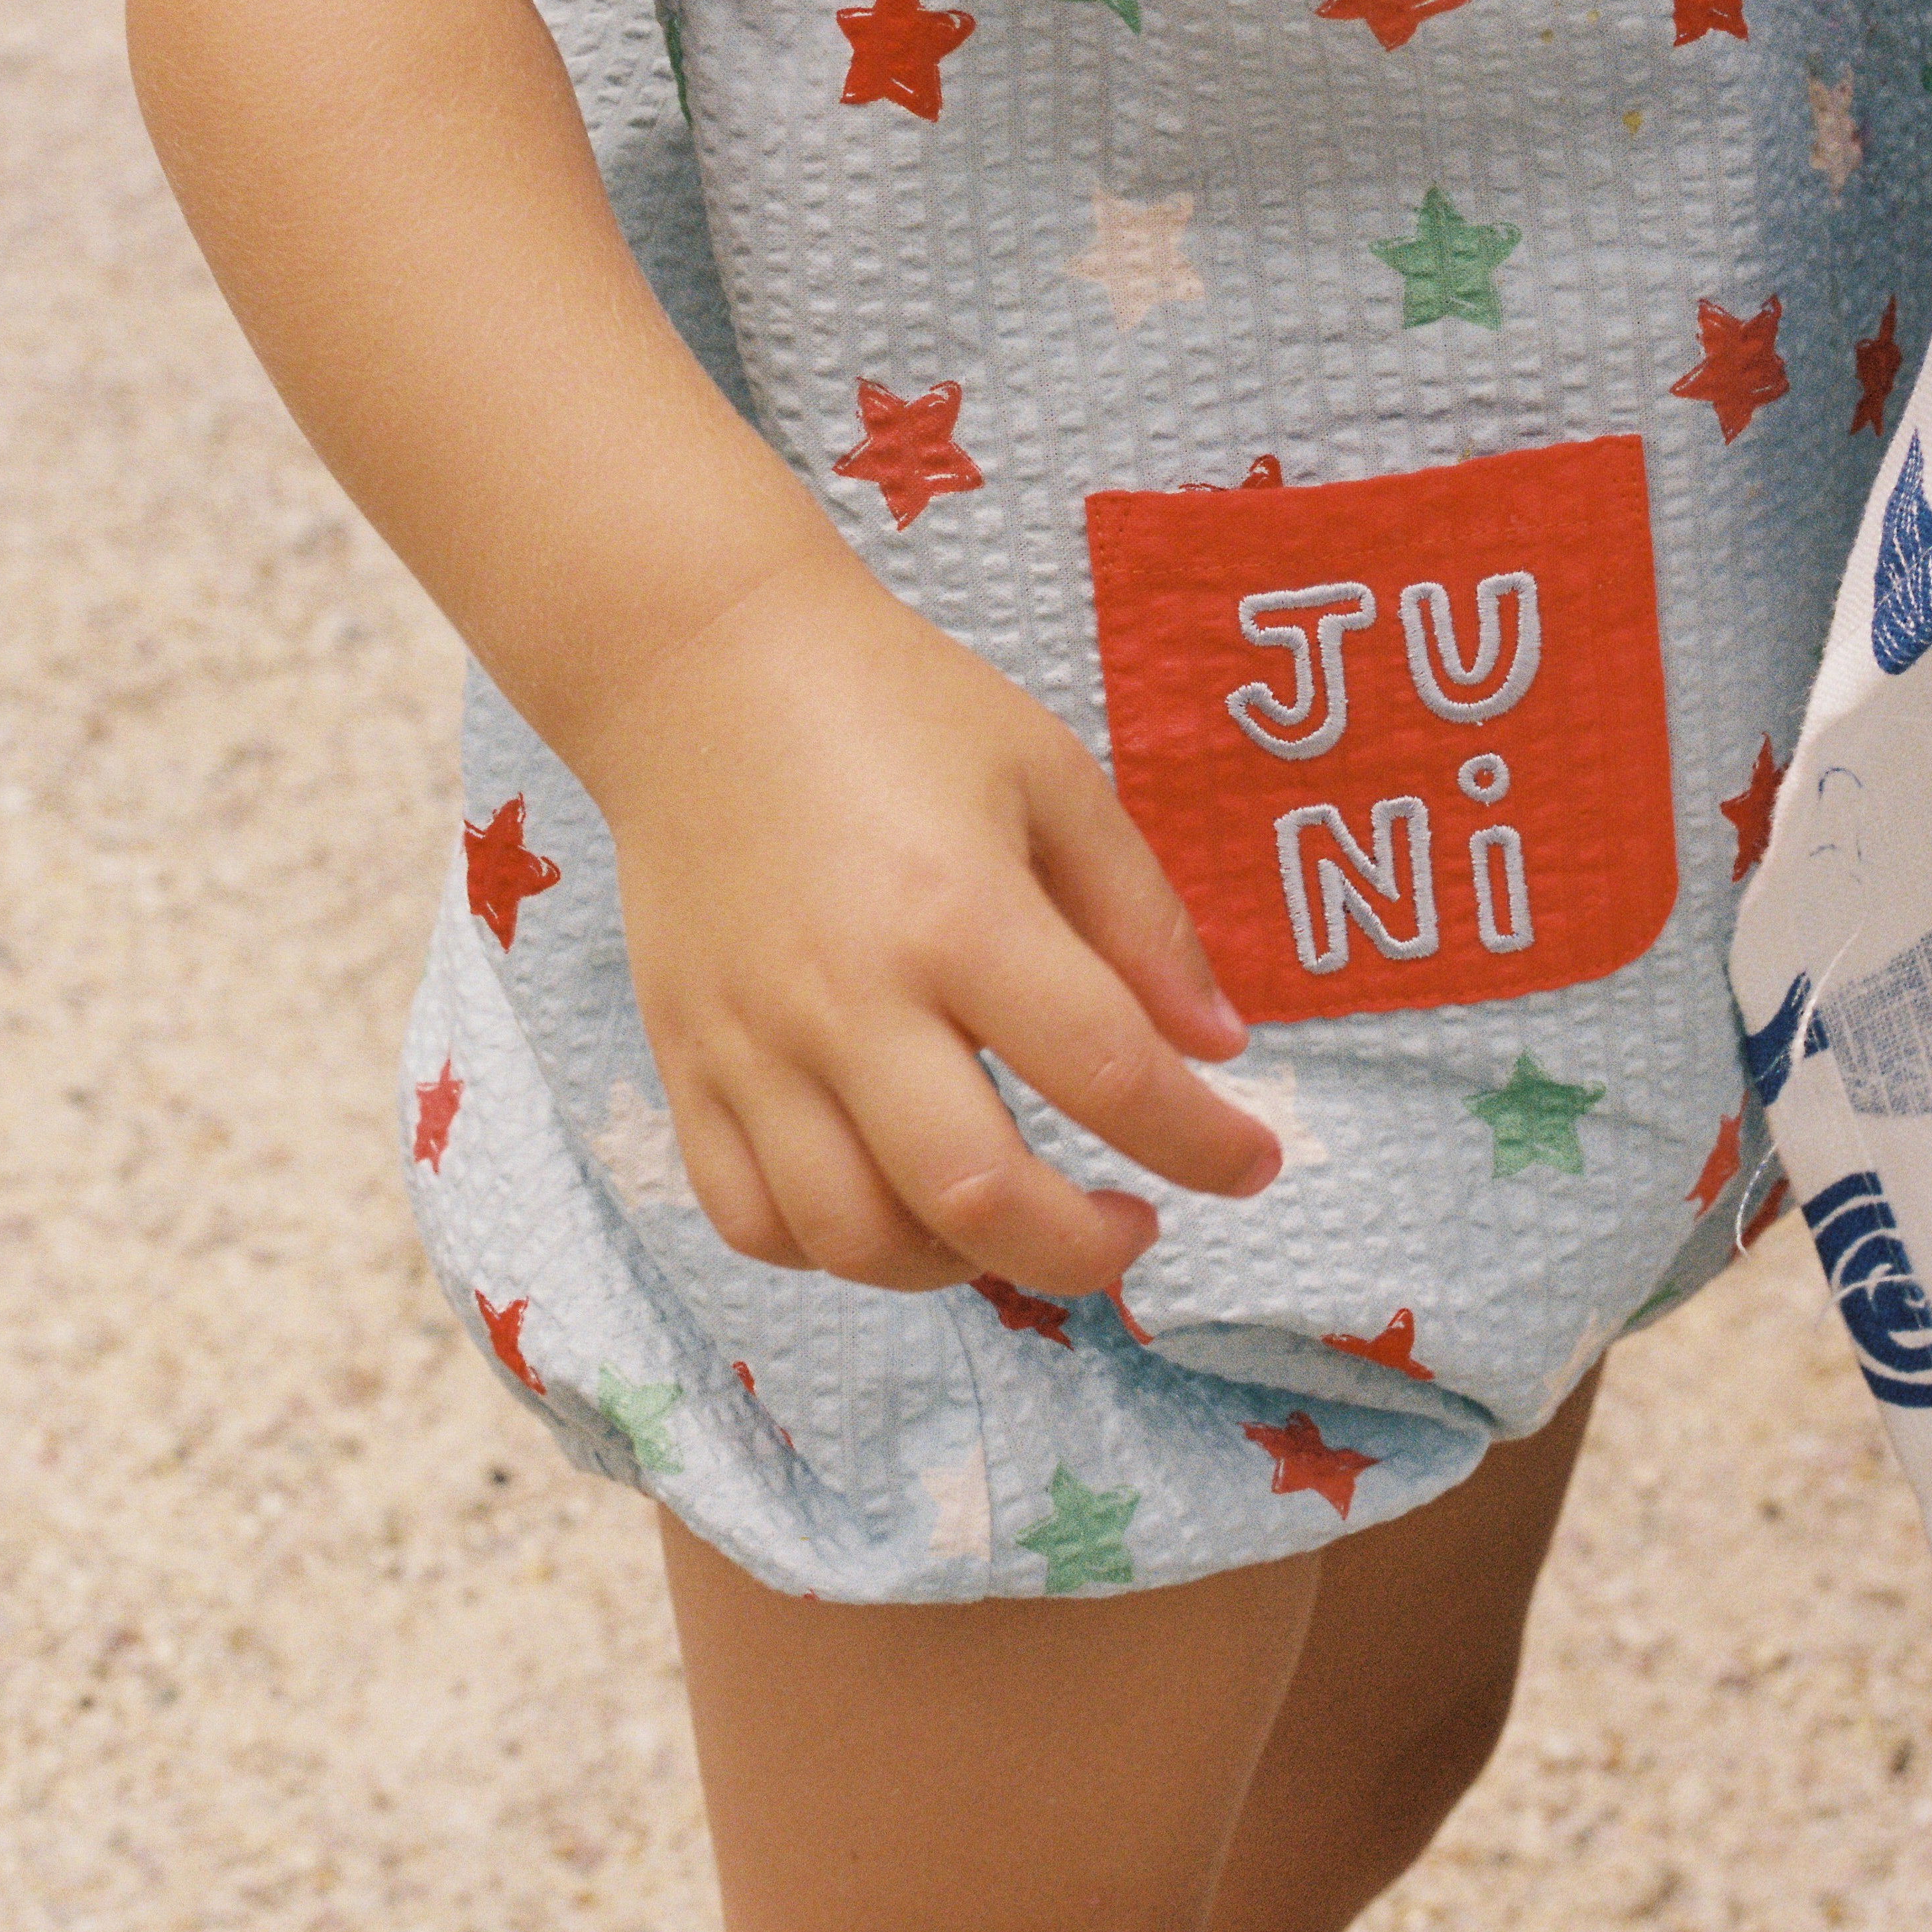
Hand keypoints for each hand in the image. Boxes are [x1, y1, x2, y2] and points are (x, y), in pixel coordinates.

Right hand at [584, 549, 1281, 1294]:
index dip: (1203, 1144)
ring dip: (957, 1266)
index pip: (1109, 1075)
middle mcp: (849, 998)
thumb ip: (1139, 919)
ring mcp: (752, 1041)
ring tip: (1008, 1219)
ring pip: (852, 1236)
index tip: (1249, 1164)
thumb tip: (1217, 1049)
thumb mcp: (1050, 775)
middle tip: (1130, 1227)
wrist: (699, 665)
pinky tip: (889, 1206)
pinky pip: (747, 1215)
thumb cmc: (890, 705)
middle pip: (976, 1196)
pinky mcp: (682, 1059)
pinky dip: (827, 1250)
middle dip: (1083, 1251)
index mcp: (960, 914)